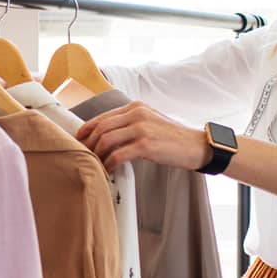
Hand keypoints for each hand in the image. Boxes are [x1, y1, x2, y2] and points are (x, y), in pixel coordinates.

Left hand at [74, 100, 206, 172]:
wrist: (196, 146)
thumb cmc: (173, 138)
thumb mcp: (151, 122)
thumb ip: (131, 124)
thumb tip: (109, 135)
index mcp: (136, 107)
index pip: (104, 116)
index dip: (87, 128)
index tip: (80, 138)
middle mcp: (137, 114)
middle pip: (101, 127)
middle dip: (88, 143)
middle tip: (83, 155)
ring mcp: (141, 128)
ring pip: (106, 140)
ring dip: (97, 155)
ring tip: (96, 164)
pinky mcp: (146, 145)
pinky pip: (118, 154)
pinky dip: (109, 163)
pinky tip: (109, 170)